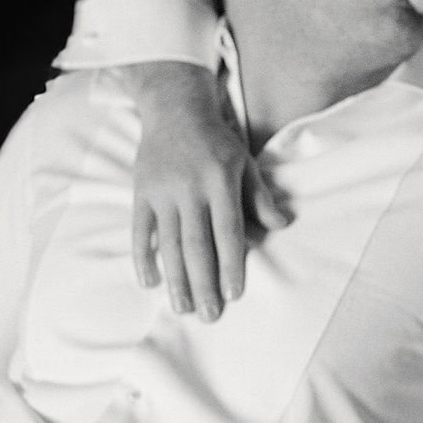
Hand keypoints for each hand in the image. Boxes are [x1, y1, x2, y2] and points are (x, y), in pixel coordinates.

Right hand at [127, 62, 287, 318]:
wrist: (175, 108)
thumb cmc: (216, 140)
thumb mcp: (245, 162)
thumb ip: (259, 196)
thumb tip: (282, 225)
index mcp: (220, 182)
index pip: (227, 231)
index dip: (230, 264)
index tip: (233, 293)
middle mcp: (190, 188)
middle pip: (197, 244)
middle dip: (203, 282)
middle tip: (208, 315)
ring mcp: (162, 191)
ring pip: (168, 242)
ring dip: (175, 278)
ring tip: (182, 308)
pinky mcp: (141, 192)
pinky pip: (140, 230)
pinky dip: (142, 256)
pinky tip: (150, 282)